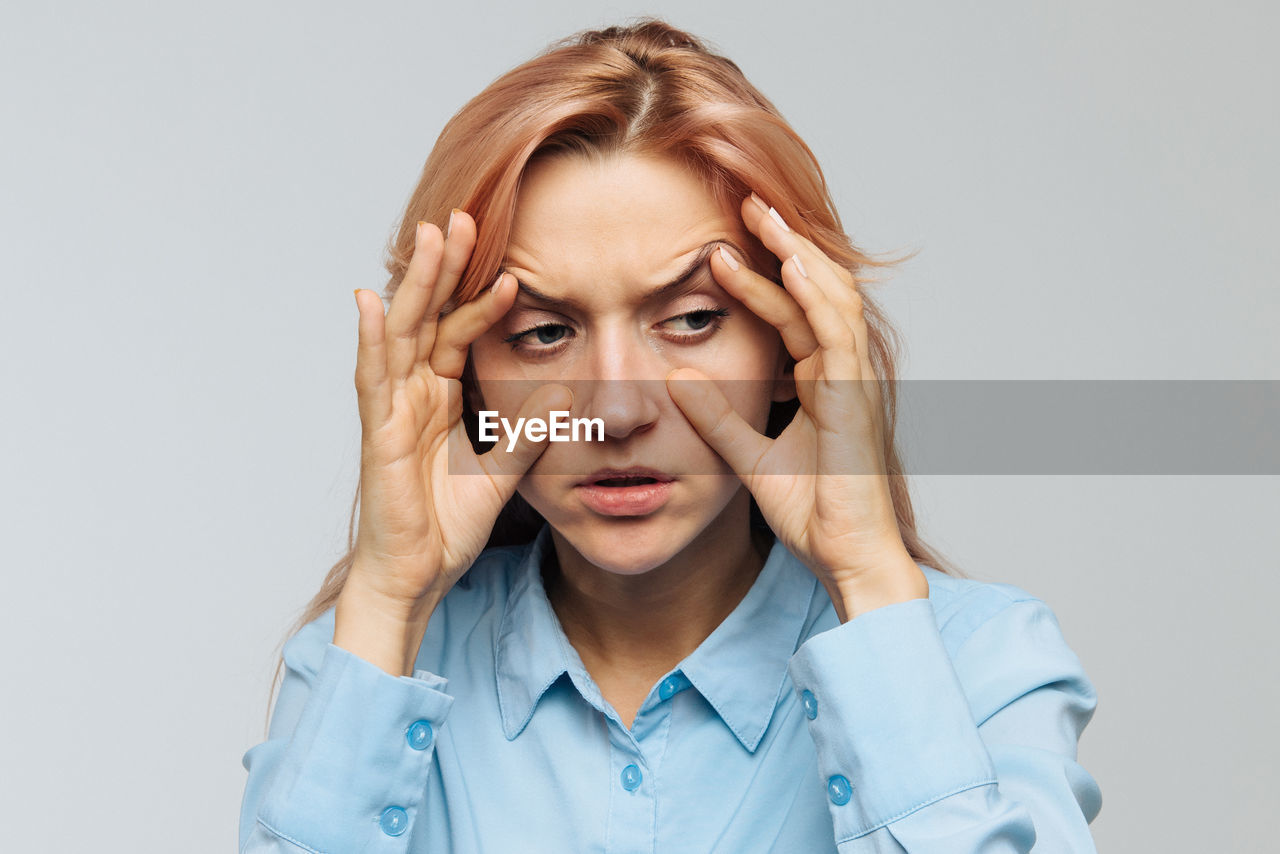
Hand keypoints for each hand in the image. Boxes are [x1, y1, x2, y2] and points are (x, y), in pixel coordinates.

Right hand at [339, 211, 570, 671]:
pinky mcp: (375, 434)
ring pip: (401, 333)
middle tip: (463, 218)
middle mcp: (411, 395)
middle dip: (444, 269)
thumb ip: (531, 433)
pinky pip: (372, 379)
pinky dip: (371, 339)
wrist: (416, 576)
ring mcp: (389, 411)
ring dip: (414, 285)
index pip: (458, 334)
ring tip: (428, 237)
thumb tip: (568, 394)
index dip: (480, 299)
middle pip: (428, 317)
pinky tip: (370, 301)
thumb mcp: (505, 471)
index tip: (512, 265)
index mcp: (439, 398)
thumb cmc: (448, 526)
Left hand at [665, 194, 927, 620]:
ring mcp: (854, 381)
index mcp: (822, 381)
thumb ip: (716, 418)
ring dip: (796, 254)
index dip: (759, 277)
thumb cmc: (812, 512)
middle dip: (782, 244)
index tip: (717, 247)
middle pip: (814, 290)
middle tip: (745, 203)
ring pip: (830, 298)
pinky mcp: (857, 398)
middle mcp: (842, 372)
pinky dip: (815, 295)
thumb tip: (676, 375)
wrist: (848, 557)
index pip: (790, 313)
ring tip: (762, 215)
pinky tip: (790, 264)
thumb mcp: (748, 456)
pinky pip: (837, 334)